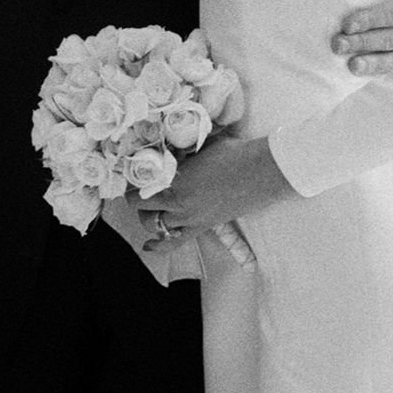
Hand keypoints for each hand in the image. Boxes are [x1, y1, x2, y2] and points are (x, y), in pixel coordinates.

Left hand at [137, 135, 296, 234]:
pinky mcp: (201, 228)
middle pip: (141, 205)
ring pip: (153, 225)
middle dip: (135, 197)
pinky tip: (147, 247)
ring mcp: (189, 218)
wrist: (261, 172)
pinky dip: (159, 247)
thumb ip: (182, 149)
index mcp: (175, 179)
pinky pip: (174, 243)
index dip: (131, 179)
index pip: (139, 184)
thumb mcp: (201, 144)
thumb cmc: (233, 153)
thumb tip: (170, 146)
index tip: (132, 172)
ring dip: (147, 216)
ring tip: (149, 207)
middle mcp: (178, 202)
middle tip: (138, 188)